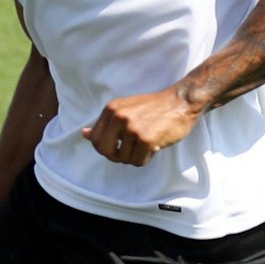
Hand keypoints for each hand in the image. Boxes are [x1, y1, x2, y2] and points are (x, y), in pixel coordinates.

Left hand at [83, 89, 200, 166]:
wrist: (180, 102)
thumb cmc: (154, 107)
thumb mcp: (125, 109)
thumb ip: (106, 123)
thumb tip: (84, 134)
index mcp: (111, 109)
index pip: (96, 140)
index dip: (107, 148)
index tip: (119, 146)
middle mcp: (119, 117)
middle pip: (106, 152)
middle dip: (117, 156)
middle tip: (130, 151)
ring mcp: (132, 128)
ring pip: (123, 159)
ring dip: (135, 157)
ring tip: (145, 145)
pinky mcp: (146, 139)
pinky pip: (138, 161)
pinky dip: (145, 159)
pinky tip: (153, 148)